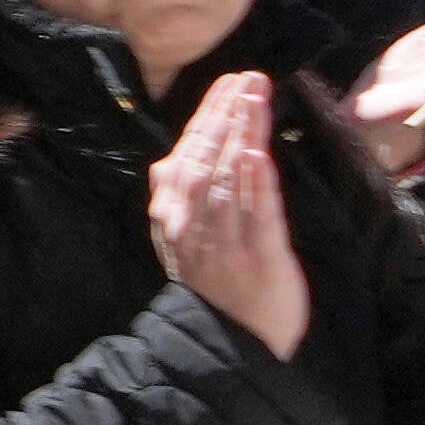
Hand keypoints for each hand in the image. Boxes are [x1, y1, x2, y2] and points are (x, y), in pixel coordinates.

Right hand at [145, 68, 308, 361]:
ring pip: (230, 177)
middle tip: (247, 77)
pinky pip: (255, 214)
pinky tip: (258, 153)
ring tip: (256, 96)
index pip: (188, 154)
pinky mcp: (257, 258)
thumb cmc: (216, 290)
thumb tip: (166, 161)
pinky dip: (255, 183)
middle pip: (207, 158)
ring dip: (243, 134)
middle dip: (227, 114)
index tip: (227, 82)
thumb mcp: (183, 243)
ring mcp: (223, 240)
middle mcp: (193, 224)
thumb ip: (178, 201)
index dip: (207, 116)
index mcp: (174, 218)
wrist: (230, 348)